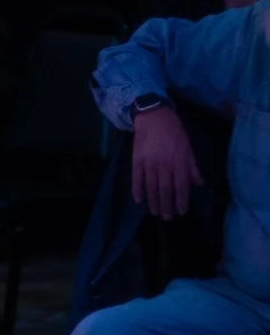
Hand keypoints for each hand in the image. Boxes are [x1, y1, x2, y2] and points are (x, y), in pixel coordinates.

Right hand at [130, 104, 203, 220]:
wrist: (153, 116)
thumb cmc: (174, 132)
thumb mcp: (188, 148)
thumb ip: (192, 167)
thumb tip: (197, 184)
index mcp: (179, 163)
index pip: (181, 187)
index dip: (181, 201)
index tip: (181, 212)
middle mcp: (164, 165)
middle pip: (165, 190)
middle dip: (166, 205)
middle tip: (167, 218)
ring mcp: (149, 163)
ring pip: (151, 187)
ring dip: (153, 201)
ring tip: (155, 212)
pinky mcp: (137, 159)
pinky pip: (137, 178)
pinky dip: (137, 190)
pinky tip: (139, 200)